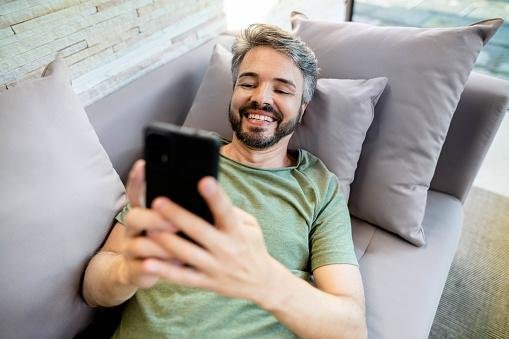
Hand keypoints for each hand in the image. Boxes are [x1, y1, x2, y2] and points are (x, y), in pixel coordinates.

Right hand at [119, 160, 178, 288]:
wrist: (143, 271)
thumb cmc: (169, 239)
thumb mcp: (175, 221)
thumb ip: (184, 206)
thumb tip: (205, 186)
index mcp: (145, 211)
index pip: (137, 191)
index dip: (137, 179)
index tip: (143, 164)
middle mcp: (134, 228)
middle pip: (134, 216)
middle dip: (154, 219)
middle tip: (176, 224)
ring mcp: (131, 248)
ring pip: (140, 244)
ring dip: (159, 246)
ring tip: (178, 249)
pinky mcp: (135, 269)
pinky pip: (143, 267)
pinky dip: (157, 267)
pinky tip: (173, 263)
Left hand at [145, 176, 283, 302]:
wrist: (261, 283)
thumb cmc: (251, 246)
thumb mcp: (251, 226)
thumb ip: (231, 212)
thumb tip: (210, 194)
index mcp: (238, 232)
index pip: (226, 211)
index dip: (215, 197)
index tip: (204, 180)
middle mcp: (227, 249)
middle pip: (199, 231)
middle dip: (178, 216)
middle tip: (158, 202)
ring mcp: (216, 267)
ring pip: (187, 254)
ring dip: (167, 242)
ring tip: (149, 229)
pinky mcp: (206, 282)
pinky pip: (183, 277)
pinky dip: (165, 271)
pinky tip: (148, 263)